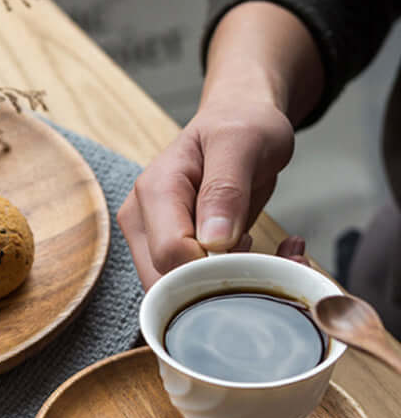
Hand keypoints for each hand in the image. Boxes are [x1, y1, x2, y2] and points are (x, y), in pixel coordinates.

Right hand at [117, 94, 295, 288]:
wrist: (238, 121)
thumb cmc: (240, 124)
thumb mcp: (242, 141)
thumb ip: (226, 187)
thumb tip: (213, 240)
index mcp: (154, 193)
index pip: (171, 254)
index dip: (214, 264)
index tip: (253, 248)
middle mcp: (143, 223)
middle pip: (168, 284)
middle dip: (221, 284)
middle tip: (274, 261)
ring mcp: (153, 243)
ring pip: (179, 295)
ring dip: (230, 288)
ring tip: (274, 257)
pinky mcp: (171, 257)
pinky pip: (192, 290)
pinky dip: (231, 284)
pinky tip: (261, 259)